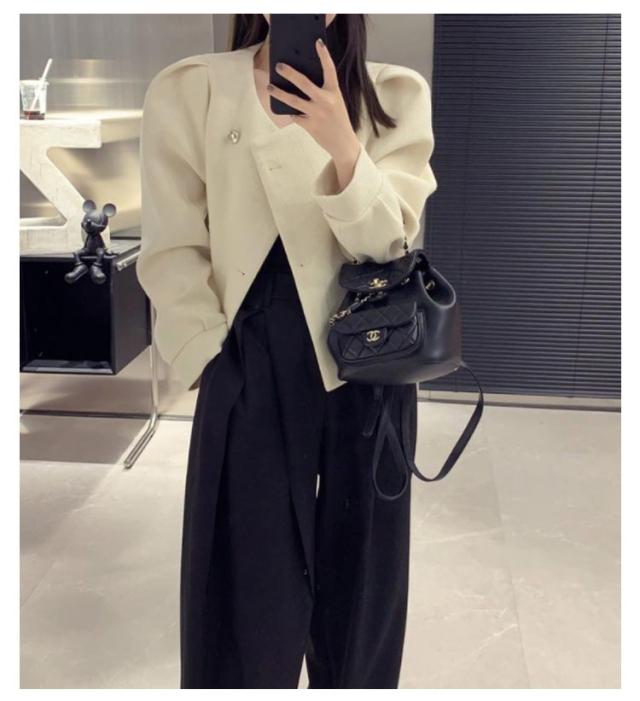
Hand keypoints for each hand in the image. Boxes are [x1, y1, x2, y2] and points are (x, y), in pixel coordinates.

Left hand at [267, 37, 361, 167]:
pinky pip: (295, 116)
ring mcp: (317, 114)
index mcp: (334, 92)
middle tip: (279, 66)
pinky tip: (285, 109)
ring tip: (270, 87)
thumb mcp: (335, 102)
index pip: (330, 70)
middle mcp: (325, 101)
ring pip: (293, 100)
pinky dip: (290, 112)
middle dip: (289, 73)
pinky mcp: (310, 126)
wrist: (343, 144)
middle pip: (304, 83)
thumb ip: (322, 92)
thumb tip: (300, 84)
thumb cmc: (337, 120)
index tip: (318, 42)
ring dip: (279, 93)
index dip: (324, 55)